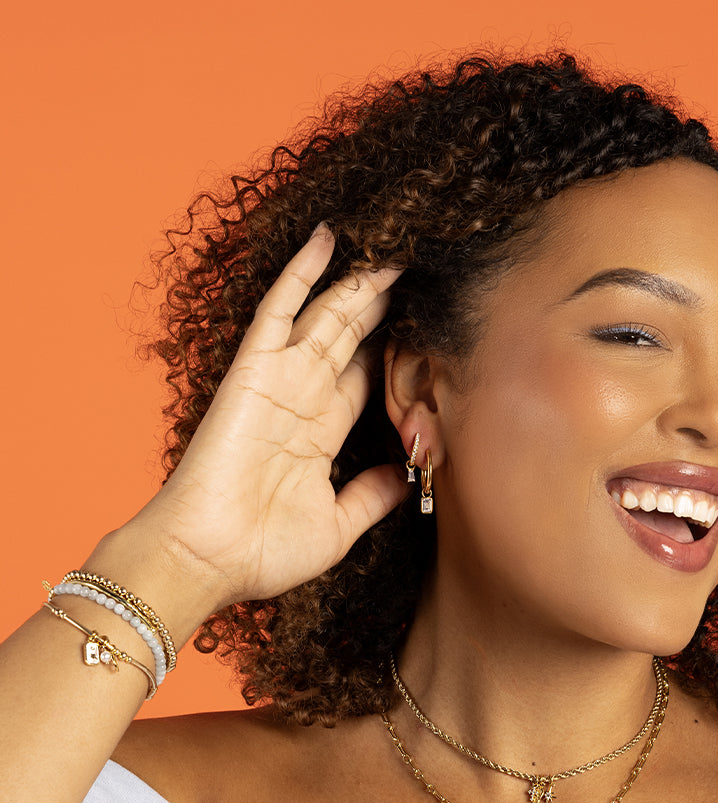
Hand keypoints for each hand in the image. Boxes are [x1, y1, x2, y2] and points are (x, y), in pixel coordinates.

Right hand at [129, 226, 406, 608]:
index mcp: (321, 434)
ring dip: (358, 282)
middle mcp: (303, 400)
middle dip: (382, 306)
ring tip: (392, 247)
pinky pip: (280, 310)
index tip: (423, 323)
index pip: (365, 377)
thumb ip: (372, 496)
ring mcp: (279, 381)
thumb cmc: (263, 552)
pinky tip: (326, 239)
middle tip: (416, 268)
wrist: (208, 560)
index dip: (392, 349)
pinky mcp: (253, 371)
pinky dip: (301, 274)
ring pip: (328, 316)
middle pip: (352, 339)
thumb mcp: (338, 525)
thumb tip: (407, 477)